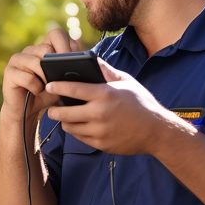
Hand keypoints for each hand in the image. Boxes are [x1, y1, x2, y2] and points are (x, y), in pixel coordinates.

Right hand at [0, 27, 79, 121]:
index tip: (73, 60)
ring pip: (36, 62)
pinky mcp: (9, 72)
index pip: (56, 33)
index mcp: (44, 47)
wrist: (28, 111)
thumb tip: (78, 64)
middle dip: (57, 64)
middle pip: (46, 48)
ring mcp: (17, 59)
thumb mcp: (63, 82)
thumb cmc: (48, 94)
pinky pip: (27, 77)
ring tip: (48, 88)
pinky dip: (36, 87)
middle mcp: (30, 50)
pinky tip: (37, 92)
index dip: (65, 45)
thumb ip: (70, 70)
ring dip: (46, 77)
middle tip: (61, 78)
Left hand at [45, 57, 172, 155]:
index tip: (49, 85)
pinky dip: (77, 131)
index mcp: (105, 94)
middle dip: (55, 110)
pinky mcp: (101, 144)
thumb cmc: (141, 103)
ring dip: (65, 122)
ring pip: (70, 128)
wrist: (156, 131)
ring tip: (65, 116)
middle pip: (65, 113)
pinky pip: (80, 138)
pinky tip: (79, 125)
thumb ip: (106, 71)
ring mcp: (100, 131)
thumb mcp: (126, 82)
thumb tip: (91, 59)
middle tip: (52, 107)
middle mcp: (100, 114)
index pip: (73, 89)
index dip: (58, 87)